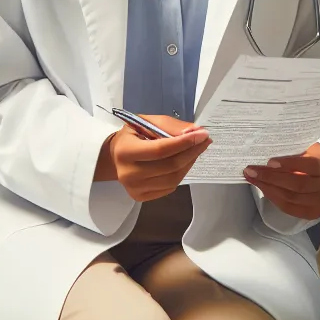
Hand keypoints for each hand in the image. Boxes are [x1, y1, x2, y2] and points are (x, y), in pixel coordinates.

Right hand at [95, 115, 209, 200]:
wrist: (115, 156)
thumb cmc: (132, 136)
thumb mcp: (146, 122)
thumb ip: (169, 125)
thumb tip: (195, 132)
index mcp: (125, 151)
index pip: (160, 150)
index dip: (184, 143)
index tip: (202, 134)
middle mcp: (128, 173)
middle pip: (170, 166)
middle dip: (192, 152)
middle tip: (205, 140)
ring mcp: (134, 188)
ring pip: (173, 179)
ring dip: (189, 163)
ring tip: (196, 150)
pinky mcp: (140, 197)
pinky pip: (170, 187)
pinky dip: (181, 173)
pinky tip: (184, 162)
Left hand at [244, 142, 319, 219]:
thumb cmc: (314, 156)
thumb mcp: (310, 148)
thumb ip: (294, 150)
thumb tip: (266, 149)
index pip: (310, 165)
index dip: (289, 164)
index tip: (269, 161)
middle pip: (297, 184)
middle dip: (271, 177)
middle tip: (251, 170)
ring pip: (291, 198)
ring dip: (268, 188)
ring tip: (252, 178)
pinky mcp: (312, 212)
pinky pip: (289, 208)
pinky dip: (273, 198)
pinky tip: (263, 188)